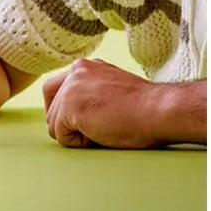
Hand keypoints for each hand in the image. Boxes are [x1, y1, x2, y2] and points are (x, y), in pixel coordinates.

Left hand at [42, 58, 166, 148]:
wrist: (159, 111)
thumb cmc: (144, 109)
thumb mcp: (110, 90)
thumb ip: (89, 92)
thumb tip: (73, 114)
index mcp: (84, 67)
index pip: (55, 89)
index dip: (65, 110)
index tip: (83, 122)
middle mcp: (73, 72)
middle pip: (51, 105)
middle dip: (65, 123)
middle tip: (92, 132)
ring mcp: (69, 88)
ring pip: (54, 123)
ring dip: (75, 135)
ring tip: (102, 132)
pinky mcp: (70, 107)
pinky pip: (61, 135)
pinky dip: (78, 143)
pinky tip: (100, 137)